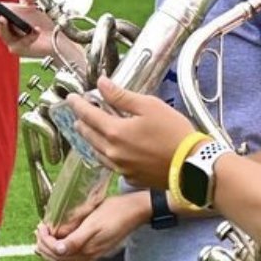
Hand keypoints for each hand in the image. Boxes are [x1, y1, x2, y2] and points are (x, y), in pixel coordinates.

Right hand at [0, 0, 55, 56]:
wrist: (57, 36)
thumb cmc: (43, 20)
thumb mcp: (35, 4)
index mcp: (5, 14)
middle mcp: (5, 27)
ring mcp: (11, 39)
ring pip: (2, 33)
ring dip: (2, 25)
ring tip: (3, 18)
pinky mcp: (20, 48)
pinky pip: (23, 41)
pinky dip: (31, 34)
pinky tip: (36, 30)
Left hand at [34, 192, 149, 260]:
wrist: (135, 211)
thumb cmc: (116, 210)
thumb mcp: (94, 220)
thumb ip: (76, 237)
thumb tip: (59, 249)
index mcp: (87, 246)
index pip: (57, 251)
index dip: (45, 241)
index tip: (41, 227)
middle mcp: (89, 254)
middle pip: (59, 259)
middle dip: (45, 247)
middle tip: (39, 232)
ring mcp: (94, 254)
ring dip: (52, 252)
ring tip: (44, 241)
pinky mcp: (97, 251)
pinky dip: (63, 257)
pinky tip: (62, 250)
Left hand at [68, 77, 195, 186]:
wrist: (189, 165)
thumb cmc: (172, 131)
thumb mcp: (149, 106)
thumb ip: (122, 96)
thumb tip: (102, 84)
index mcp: (115, 132)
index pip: (89, 115)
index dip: (78, 104)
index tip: (71, 97)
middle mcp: (112, 152)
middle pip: (89, 135)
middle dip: (81, 121)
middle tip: (78, 112)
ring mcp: (120, 168)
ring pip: (96, 151)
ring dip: (90, 138)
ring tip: (88, 129)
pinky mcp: (130, 177)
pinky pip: (109, 163)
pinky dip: (103, 152)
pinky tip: (108, 148)